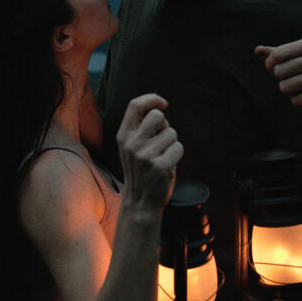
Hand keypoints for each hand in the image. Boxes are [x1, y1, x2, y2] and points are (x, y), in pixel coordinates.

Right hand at [116, 94, 183, 208]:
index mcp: (123, 136)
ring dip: (172, 142)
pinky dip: (177, 154)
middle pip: (157, 116)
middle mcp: (132, 144)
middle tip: (162, 140)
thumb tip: (160, 109)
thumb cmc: (140, 170)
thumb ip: (141, 128)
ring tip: (163, 156)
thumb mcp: (131, 147)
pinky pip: (178, 147)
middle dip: (165, 125)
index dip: (152, 99)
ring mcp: (145, 155)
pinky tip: (168, 165)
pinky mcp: (160, 166)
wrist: (140, 202)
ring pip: (171, 133)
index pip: (135, 105)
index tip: (163, 104)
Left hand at [255, 37, 301, 125]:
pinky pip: (295, 100)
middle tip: (299, 79)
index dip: (271, 65)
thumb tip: (256, 50)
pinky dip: (301, 101)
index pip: (277, 55)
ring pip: (284, 87)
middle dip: (284, 79)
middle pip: (278, 72)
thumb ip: (282, 52)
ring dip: (292, 91)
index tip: (279, 69)